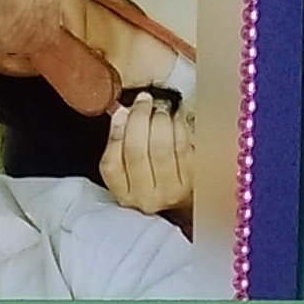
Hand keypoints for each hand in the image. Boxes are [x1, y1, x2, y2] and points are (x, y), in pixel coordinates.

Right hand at [99, 92, 194, 215]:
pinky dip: (177, 126)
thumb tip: (121, 113)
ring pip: (159, 146)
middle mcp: (146, 198)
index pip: (111, 163)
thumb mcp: (132, 170)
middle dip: (138, 118)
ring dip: (159, 120)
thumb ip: (121, 143)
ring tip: (160, 110)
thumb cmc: (158, 180)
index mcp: (125, 195)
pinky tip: (174, 120)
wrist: (189, 201)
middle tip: (144, 102)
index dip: (116, 133)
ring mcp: (170, 191)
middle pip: (135, 152)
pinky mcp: (191, 180)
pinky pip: (181, 146)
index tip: (122, 111)